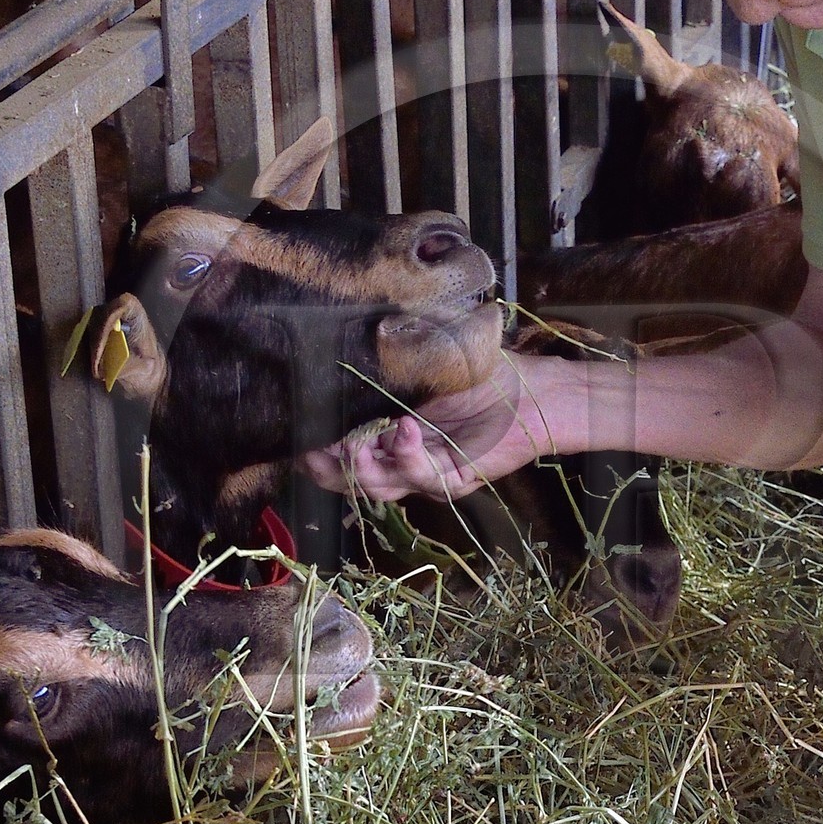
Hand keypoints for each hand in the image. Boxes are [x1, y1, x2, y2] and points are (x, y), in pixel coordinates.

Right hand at [300, 352, 560, 502]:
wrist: (530, 389)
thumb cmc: (475, 369)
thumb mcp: (417, 356)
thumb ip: (380, 357)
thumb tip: (332, 338)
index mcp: (378, 429)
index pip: (331, 447)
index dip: (308, 443)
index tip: (292, 426)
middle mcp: (394, 456)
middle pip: (344, 478)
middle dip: (324, 463)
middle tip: (315, 442)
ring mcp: (421, 473)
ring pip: (376, 485)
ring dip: (361, 463)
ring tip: (359, 438)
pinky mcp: (450, 481)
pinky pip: (417, 477)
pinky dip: (405, 456)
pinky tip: (404, 430)